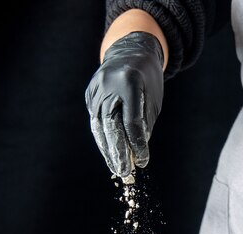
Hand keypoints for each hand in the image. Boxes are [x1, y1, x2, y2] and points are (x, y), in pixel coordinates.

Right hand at [85, 31, 163, 177]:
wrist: (130, 51)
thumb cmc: (147, 79)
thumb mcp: (153, 99)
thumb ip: (144, 125)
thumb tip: (136, 153)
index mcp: (129, 83)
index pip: (131, 122)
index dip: (137, 145)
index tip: (142, 161)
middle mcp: (108, 85)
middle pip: (110, 126)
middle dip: (117, 152)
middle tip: (124, 172)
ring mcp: (96, 89)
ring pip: (99, 126)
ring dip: (107, 150)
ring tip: (116, 168)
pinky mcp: (89, 94)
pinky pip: (95, 120)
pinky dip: (102, 138)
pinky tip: (109, 153)